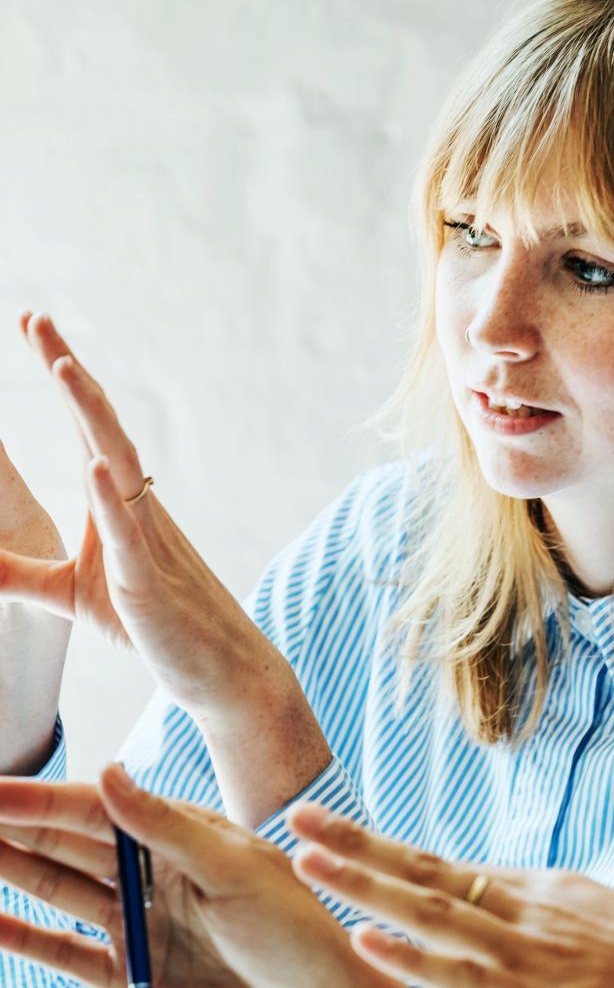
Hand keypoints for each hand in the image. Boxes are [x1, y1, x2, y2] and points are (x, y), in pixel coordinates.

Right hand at [0, 767, 364, 987]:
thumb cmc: (295, 930)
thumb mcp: (235, 869)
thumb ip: (166, 827)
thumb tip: (106, 774)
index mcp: (183, 837)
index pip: (98, 810)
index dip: (42, 800)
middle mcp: (154, 875)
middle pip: (69, 845)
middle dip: (16, 828)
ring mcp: (138, 926)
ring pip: (59, 890)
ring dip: (12, 870)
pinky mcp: (130, 980)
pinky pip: (65, 953)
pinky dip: (24, 938)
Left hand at [1, 313, 287, 713]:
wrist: (216, 668)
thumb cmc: (152, 625)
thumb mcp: (71, 595)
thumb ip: (23, 575)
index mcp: (113, 502)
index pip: (82, 426)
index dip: (60, 375)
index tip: (32, 325)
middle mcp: (133, 506)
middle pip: (99, 426)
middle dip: (68, 372)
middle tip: (36, 319)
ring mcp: (144, 539)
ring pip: (118, 464)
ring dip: (91, 417)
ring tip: (61, 370)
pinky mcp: (146, 583)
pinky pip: (129, 535)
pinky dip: (111, 500)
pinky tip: (95, 467)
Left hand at [288, 811, 613, 987]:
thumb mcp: (612, 931)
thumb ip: (564, 927)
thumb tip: (536, 930)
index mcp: (546, 891)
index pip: (452, 869)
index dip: (390, 852)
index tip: (344, 835)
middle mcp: (530, 906)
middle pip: (425, 868)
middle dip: (356, 843)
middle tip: (297, 815)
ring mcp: (530, 950)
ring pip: (429, 909)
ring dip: (361, 883)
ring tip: (303, 860)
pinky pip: (462, 976)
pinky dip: (409, 958)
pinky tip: (364, 942)